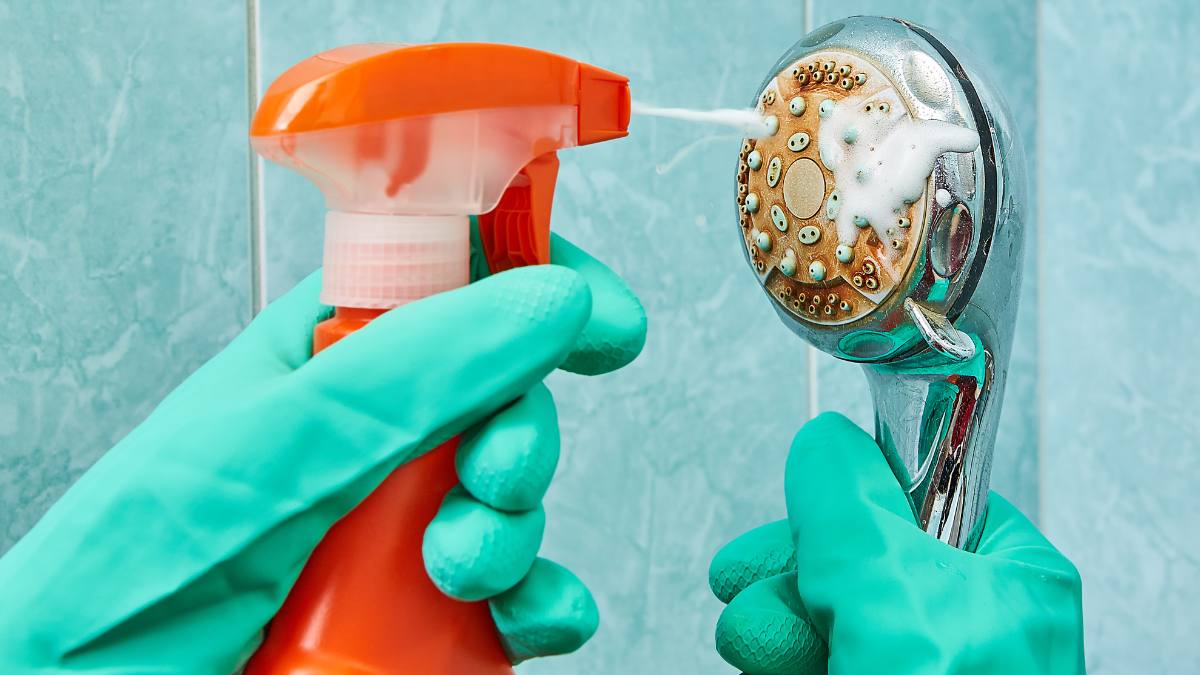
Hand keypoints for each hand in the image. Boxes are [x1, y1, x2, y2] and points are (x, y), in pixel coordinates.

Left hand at [0, 233, 645, 672]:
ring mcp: (390, 522)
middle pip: (500, 396)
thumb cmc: (126, 581)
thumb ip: (409, 372)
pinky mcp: (412, 607)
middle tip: (495, 476)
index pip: (449, 276)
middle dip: (519, 437)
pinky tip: (526, 622)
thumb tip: (545, 300)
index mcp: (320, 357)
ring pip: (509, 498)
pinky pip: (512, 591)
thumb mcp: (268, 451)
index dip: (539, 280)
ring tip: (460, 571)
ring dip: (515, 532)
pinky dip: (538, 605)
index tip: (604, 318)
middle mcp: (364, 433)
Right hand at [709, 413, 1083, 674]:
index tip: (796, 508)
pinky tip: (768, 663)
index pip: (921, 494)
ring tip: (757, 645)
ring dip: (776, 621)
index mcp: (1013, 580)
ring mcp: (931, 668)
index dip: (848, 498)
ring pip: (832, 613)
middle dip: (794, 573)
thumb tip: (820, 443)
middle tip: (750, 584)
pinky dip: (785, 656)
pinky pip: (824, 652)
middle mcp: (977, 626)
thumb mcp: (890, 591)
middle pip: (860, 557)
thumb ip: (847, 502)